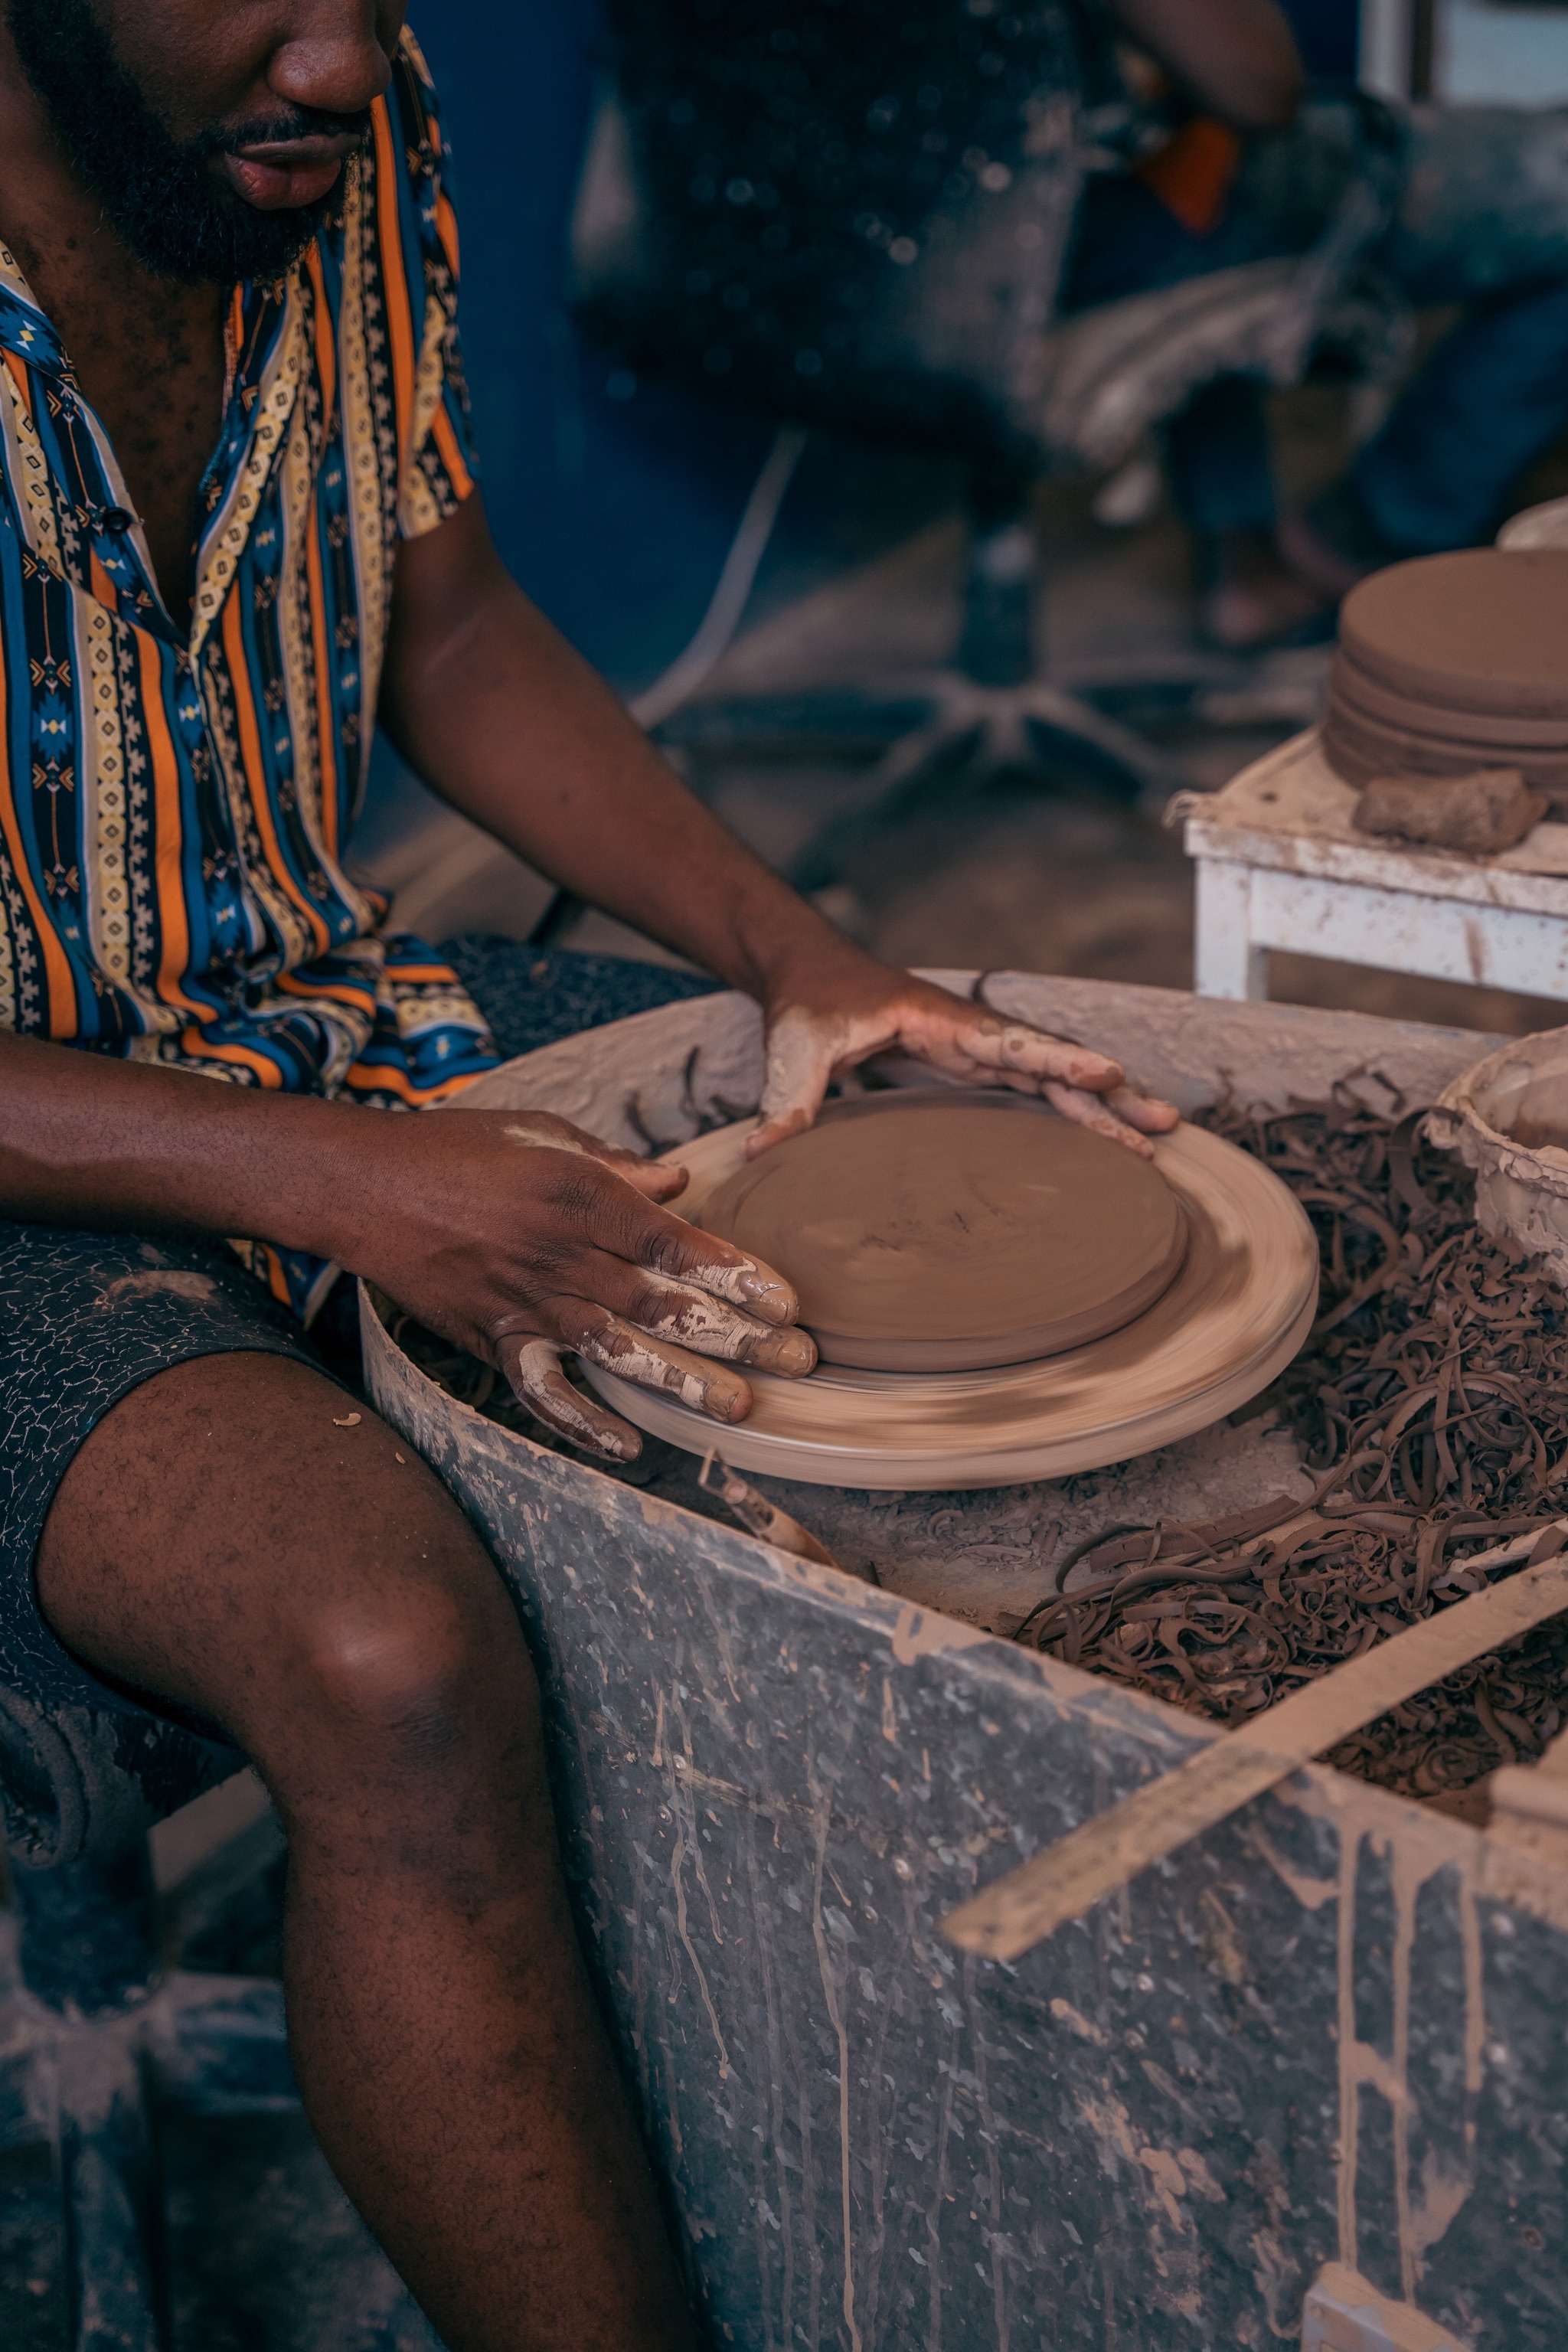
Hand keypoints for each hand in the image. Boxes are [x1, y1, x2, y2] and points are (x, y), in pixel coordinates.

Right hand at [339, 1109, 814, 1460]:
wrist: (359, 1185)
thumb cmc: (455, 1148)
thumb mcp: (541, 1133)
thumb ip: (614, 1166)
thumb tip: (677, 1184)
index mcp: (580, 1194)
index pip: (674, 1244)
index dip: (736, 1275)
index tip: (787, 1301)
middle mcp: (559, 1253)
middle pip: (661, 1303)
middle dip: (736, 1335)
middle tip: (796, 1360)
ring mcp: (524, 1301)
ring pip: (616, 1350)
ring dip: (680, 1380)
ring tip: (738, 1407)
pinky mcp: (491, 1337)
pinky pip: (542, 1389)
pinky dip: (581, 1422)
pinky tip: (627, 1444)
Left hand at [751, 947, 1179, 1157]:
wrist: (810, 977)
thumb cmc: (808, 1004)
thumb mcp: (795, 1048)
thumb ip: (787, 1101)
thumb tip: (762, 1153)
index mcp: (941, 1020)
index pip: (1011, 1041)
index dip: (1060, 1059)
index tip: (1108, 1074)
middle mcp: (974, 1034)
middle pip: (1053, 1064)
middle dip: (1108, 1092)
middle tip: (1162, 1123)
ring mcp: (980, 1051)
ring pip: (1055, 1080)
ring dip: (1104, 1107)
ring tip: (1158, 1136)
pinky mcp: (975, 1069)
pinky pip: (1035, 1090)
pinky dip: (1074, 1111)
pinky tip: (1107, 1136)